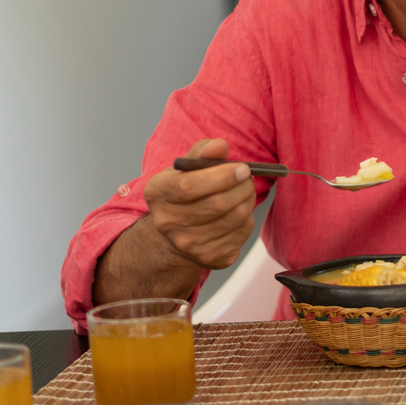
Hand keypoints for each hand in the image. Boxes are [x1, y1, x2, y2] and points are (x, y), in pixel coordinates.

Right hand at [144, 138, 256, 269]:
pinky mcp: (209, 259)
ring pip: (233, 219)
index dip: (222, 176)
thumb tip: (219, 145)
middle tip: (248, 178)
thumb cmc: (187, 191)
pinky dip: (247, 220)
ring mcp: (187, 245)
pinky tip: (238, 213)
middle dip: (242, 187)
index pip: (189, 186)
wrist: (178, 231)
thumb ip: (203, 152)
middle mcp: (167, 223)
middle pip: (217, 204)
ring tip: (244, 192)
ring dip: (247, 201)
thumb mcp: (188, 168)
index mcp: (157, 193)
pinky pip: (241, 234)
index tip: (243, 168)